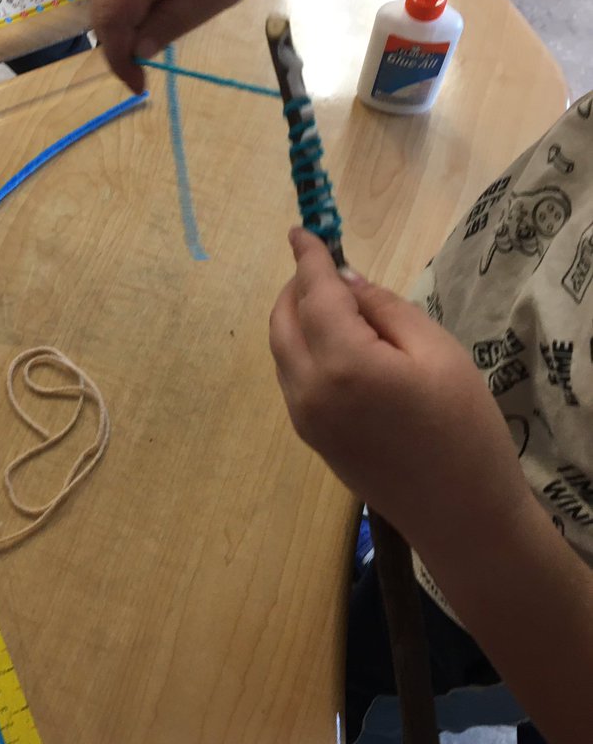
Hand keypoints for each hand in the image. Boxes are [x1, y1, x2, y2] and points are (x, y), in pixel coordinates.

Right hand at [91, 0, 289, 92]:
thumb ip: (173, 20)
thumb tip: (138, 51)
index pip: (109, 15)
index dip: (117, 56)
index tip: (139, 85)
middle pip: (104, 9)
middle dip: (121, 46)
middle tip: (149, 73)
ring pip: (113, 0)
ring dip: (130, 29)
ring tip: (164, 41)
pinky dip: (137, 11)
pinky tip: (165, 17)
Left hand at [269, 228, 530, 553]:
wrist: (459, 514)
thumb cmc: (463, 427)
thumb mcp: (437, 352)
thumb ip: (385, 310)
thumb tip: (347, 283)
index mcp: (342, 363)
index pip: (312, 293)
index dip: (308, 258)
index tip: (302, 230)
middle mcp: (307, 389)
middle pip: (282, 321)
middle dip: (295, 287)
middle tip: (324, 266)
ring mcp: (302, 417)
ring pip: (281, 350)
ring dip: (295, 317)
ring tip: (335, 302)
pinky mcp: (309, 436)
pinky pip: (292, 377)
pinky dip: (302, 348)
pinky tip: (335, 343)